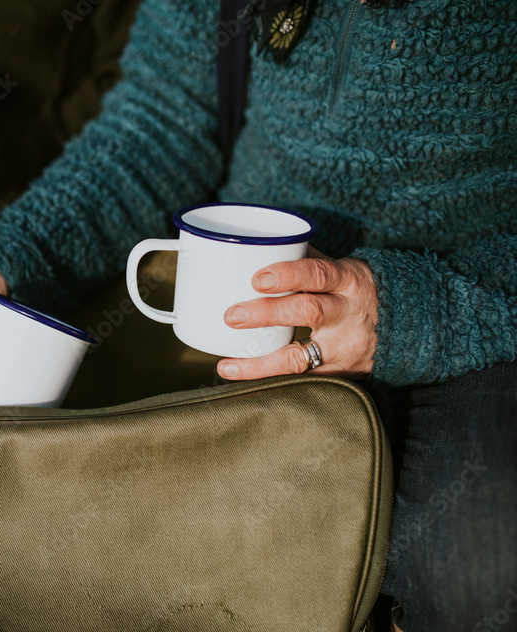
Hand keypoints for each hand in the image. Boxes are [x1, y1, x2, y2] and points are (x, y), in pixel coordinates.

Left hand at [216, 248, 377, 379]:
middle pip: (308, 311)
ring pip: (301, 357)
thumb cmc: (359, 292)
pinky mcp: (339, 372)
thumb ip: (306, 261)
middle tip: (233, 316)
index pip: (319, 273)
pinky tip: (238, 375)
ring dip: (260, 363)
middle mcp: (348, 313)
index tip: (257, 278)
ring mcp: (344, 346)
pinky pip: (300, 379)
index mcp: (349, 280)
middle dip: (267, 314)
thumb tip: (261, 247)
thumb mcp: (343, 270)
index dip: (288, 274)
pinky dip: (267, 378)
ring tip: (227, 364)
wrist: (409, 327)